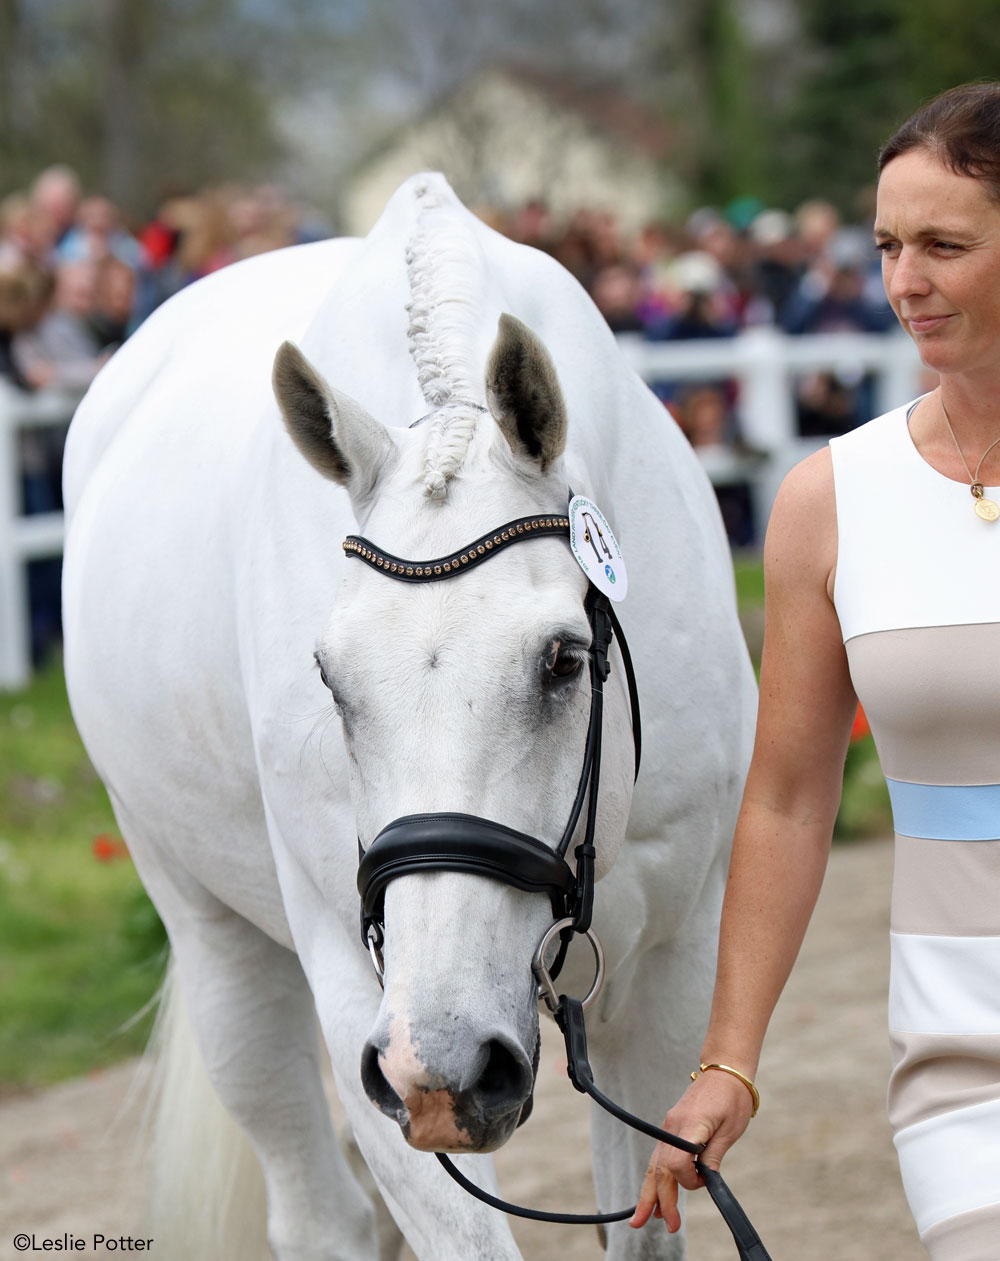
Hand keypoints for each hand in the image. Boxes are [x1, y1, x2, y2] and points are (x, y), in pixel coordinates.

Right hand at [629, 1068, 754, 1231]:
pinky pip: (660, 1156)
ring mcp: (668, 1126)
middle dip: (660, 1199)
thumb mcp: (731, 1129)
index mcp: (690, 1124)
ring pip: (654, 1164)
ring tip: (645, 1218)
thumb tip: (704, 1180)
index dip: (688, 1180)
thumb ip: (713, 1155)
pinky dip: (657, 1177)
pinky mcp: (671, 1127)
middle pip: (660, 1168)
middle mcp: (672, 1126)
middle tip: (669, 1225)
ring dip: (651, 1192)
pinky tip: (656, 1194)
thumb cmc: (733, 1098)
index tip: (703, 1183)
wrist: (724, 1070)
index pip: (677, 1161)